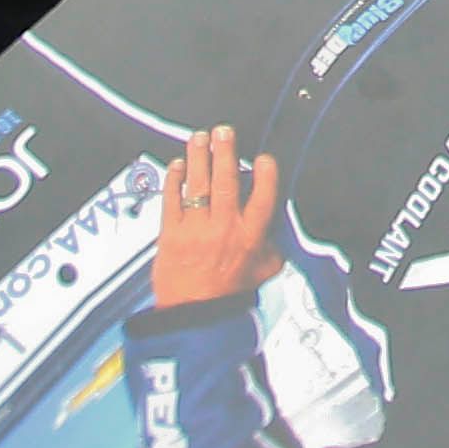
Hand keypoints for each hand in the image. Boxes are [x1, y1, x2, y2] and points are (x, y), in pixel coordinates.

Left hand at [152, 127, 282, 305]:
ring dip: (199, 157)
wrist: (192, 316)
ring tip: (199, 138)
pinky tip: (177, 165)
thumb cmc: (226, 296)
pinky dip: (174, 179)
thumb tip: (278, 232)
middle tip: (224, 131)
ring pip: (198, 184)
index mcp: (249, 237)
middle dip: (225, 152)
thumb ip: (271, 249)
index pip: (262, 198)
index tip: (264, 158)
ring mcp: (195, 229)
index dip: (265, 174)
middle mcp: (223, 229)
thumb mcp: (261, 273)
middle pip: (226, 181)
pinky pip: (171, 199)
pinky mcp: (170, 233)